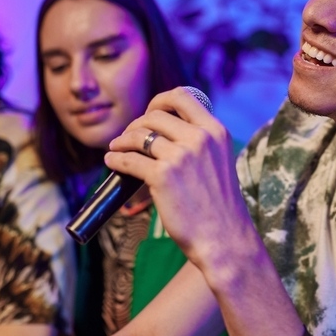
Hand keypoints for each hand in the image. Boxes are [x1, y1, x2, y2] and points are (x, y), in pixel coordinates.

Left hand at [105, 87, 257, 269]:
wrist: (223, 239)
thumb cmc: (219, 207)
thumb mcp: (219, 162)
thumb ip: (200, 143)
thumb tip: (164, 133)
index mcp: (216, 131)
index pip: (182, 96)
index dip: (159, 101)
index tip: (150, 113)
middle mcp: (200, 138)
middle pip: (154, 116)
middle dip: (136, 124)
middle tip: (128, 138)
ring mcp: (180, 156)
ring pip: (139, 136)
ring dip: (122, 141)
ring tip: (116, 149)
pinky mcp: (162, 176)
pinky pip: (129, 160)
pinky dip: (116, 160)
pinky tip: (112, 162)